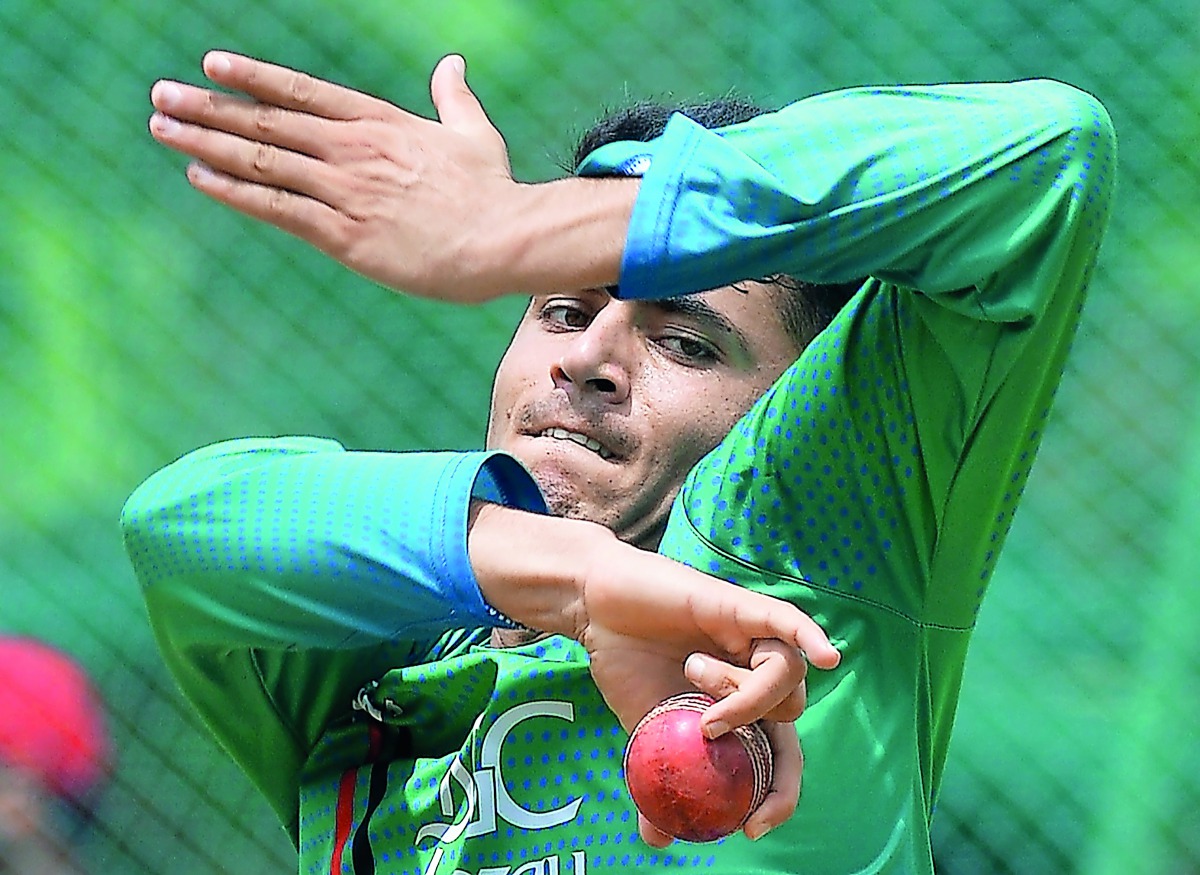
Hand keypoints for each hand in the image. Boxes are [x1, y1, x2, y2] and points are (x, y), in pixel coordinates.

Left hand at [148, 51, 632, 300]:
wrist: (503, 239)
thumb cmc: (492, 190)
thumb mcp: (473, 132)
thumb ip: (453, 96)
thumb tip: (452, 64)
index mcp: (380, 122)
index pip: (303, 92)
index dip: (254, 77)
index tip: (212, 65)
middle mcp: (354, 149)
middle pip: (268, 121)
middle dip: (209, 108)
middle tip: (162, 96)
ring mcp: (346, 190)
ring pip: (262, 160)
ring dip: (206, 144)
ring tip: (163, 129)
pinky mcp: (345, 234)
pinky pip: (276, 208)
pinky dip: (235, 191)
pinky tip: (200, 177)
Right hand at [467, 503, 839, 844]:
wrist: (595, 610)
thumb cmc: (626, 664)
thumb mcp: (644, 733)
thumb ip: (658, 781)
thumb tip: (658, 839)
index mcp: (739, 706)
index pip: (781, 756)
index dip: (778, 795)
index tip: (753, 827)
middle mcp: (753, 672)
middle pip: (790, 712)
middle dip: (755, 731)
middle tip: (709, 732)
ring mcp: (750, 638)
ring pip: (786, 675)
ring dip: (744, 690)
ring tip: (693, 676)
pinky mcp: (739, 607)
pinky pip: (788, 623)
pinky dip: (811, 638)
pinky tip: (826, 655)